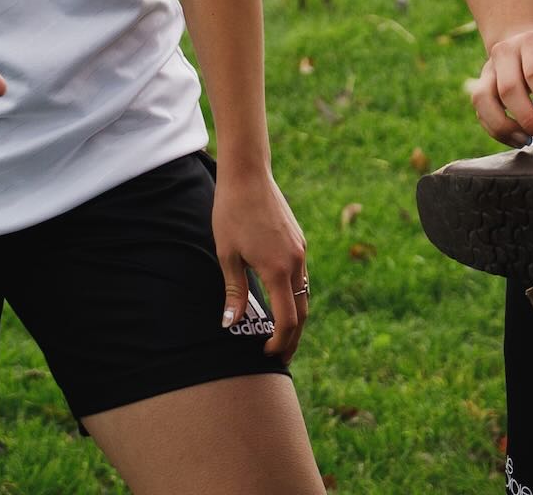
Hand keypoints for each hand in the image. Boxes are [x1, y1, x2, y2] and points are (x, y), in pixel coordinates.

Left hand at [213, 166, 310, 358]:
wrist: (248, 175)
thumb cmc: (231, 213)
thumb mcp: (227, 255)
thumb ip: (234, 292)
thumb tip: (231, 324)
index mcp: (278, 270)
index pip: (287, 320)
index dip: (279, 342)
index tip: (267, 353)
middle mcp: (296, 262)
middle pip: (302, 311)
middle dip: (292, 338)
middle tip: (279, 357)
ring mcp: (300, 250)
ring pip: (305, 293)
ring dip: (296, 317)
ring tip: (281, 334)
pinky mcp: (299, 240)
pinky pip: (302, 276)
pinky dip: (296, 295)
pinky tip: (282, 300)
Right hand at [467, 26, 532, 143]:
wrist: (524, 43)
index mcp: (531, 44)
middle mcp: (504, 53)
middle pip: (508, 89)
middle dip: (529, 120)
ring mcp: (487, 69)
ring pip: (484, 100)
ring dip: (505, 127)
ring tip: (527, 140)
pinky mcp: (478, 86)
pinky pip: (480, 112)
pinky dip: (496, 131)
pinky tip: (517, 138)